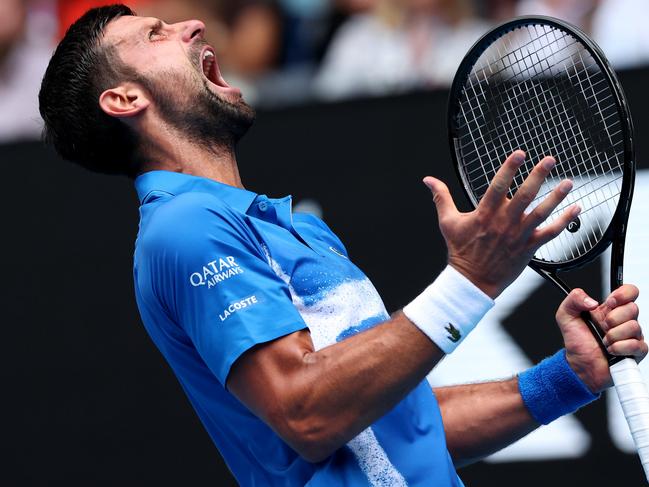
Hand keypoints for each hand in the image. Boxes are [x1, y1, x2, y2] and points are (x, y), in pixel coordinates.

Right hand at [425, 150, 578, 297]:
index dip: (508, 168)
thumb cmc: (460, 251)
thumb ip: (441, 197)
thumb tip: (428, 179)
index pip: (498, 186)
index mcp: (484, 214)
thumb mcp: (447, 222)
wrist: (472, 282)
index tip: (519, 153)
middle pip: (524, 196)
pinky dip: (564, 221)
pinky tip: (576, 208)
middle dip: (538, 176)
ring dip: (556, 196)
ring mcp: (518, 236)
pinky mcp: (528, 248)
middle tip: (549, 160)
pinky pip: (550, 232)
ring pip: (540, 212)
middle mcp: (503, 223)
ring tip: (568, 182)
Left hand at [557, 285, 647, 393]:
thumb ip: (574, 299)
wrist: (579, 364)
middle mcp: (623, 320)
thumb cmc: (577, 341)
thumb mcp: (566, 315)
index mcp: (609, 309)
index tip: (610, 302)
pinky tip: (611, 350)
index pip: (629, 292)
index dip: (623, 294)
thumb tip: (591, 301)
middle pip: (633, 308)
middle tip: (602, 327)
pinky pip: (637, 345)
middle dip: (613, 318)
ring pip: (634, 327)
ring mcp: (631, 335)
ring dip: (613, 336)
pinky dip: (620, 348)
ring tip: (604, 341)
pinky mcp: (636, 351)